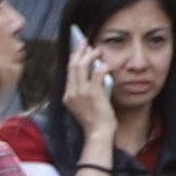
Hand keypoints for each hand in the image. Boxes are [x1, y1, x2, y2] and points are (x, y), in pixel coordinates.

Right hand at [59, 30, 117, 146]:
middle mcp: (72, 92)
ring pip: (82, 66)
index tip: (77, 48)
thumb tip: (93, 71)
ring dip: (90, 56)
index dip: (73, 57)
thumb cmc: (95, 120)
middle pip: (72, 65)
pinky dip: (103, 67)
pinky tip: (107, 65)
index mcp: (67, 95)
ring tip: (97, 51)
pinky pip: (98, 74)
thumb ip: (85, 89)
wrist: (98, 134)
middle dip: (79, 51)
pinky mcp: (94, 94)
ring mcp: (82, 93)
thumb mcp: (84, 104)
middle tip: (85, 42)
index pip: (68, 71)